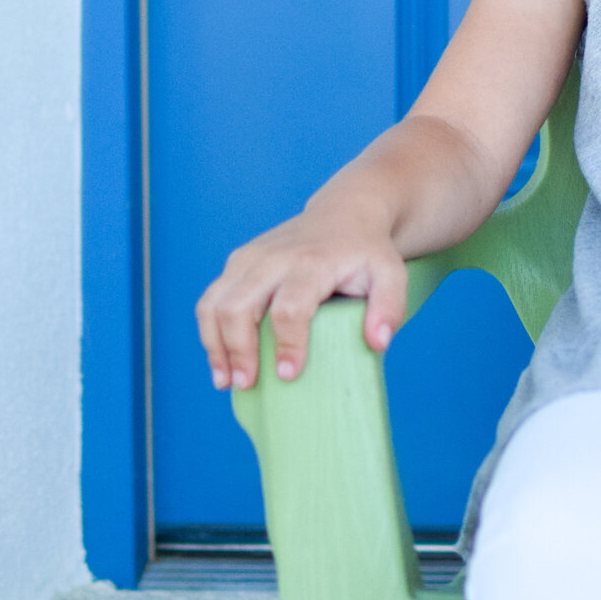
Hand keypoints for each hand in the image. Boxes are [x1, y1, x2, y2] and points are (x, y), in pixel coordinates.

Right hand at [195, 205, 406, 390]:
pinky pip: (210, 300)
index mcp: (311, 263)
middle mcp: (273, 259)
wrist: (344, 214)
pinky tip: (220, 362)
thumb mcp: (391, 274)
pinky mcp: (237, 263)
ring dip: (215, 345)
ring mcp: (249, 258)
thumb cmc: (366, 253)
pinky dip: (210, 333)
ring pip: (214, 303)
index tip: (288, 375)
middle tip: (246, 385)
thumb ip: (389, 307)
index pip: (290, 307)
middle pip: (239, 307)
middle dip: (238, 350)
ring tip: (226, 381)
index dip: (287, 344)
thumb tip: (377, 343)